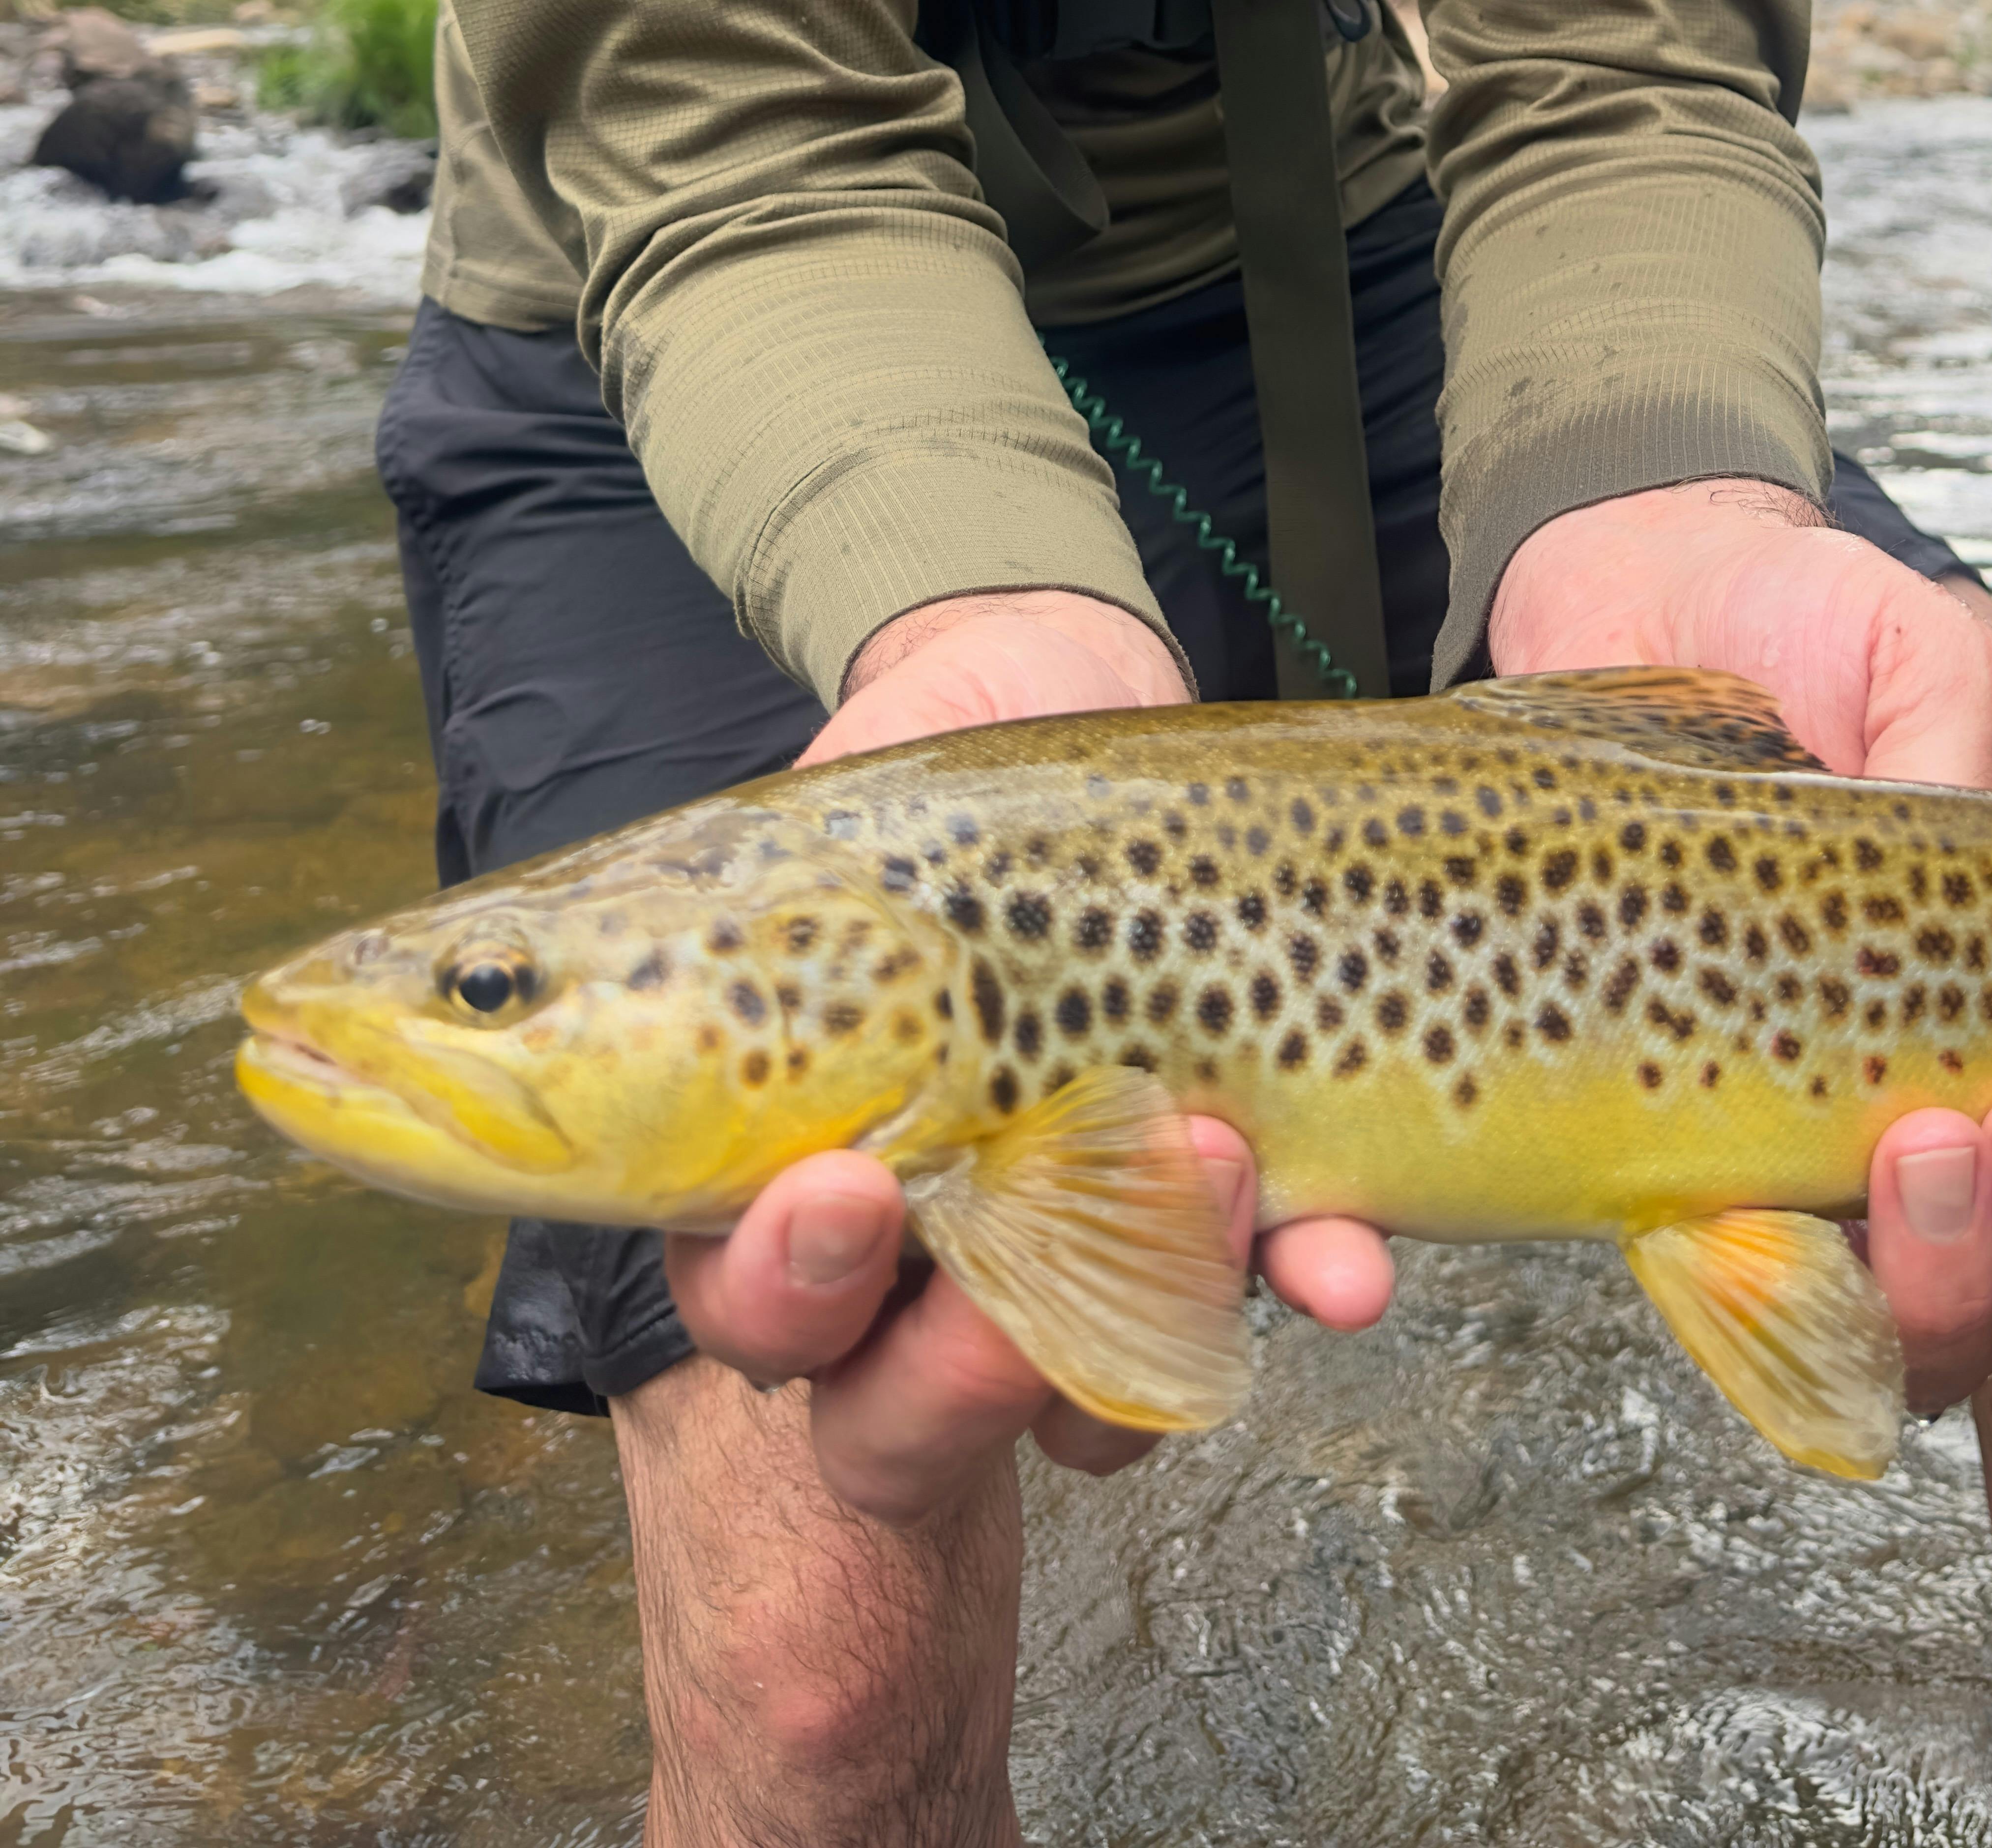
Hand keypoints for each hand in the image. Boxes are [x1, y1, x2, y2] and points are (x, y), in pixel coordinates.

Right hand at [670, 588, 1399, 1520]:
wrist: (1047, 698)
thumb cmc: (887, 799)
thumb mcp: (781, 849)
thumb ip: (713, 942)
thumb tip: (520, 976)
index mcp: (783, 1190)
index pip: (759, 1319)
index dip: (787, 1296)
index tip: (842, 1186)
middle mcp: (917, 1264)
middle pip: (898, 1422)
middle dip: (952, 1372)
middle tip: (1002, 1260)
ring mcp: (1071, 1248)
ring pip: (1082, 1396)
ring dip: (1144, 1297)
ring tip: (1207, 1154)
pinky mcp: (1210, 1205)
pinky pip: (1259, 1301)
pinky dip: (1300, 1280)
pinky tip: (1341, 1263)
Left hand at [1489, 486, 1991, 1416]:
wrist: (1634, 608)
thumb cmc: (1815, 635)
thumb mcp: (1929, 655)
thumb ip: (1986, 756)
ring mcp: (1854, 1165)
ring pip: (1951, 1346)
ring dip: (1957, 1289)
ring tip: (1907, 1151)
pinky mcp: (1713, 1173)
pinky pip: (1761, 1310)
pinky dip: (1770, 1302)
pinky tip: (1753, 1207)